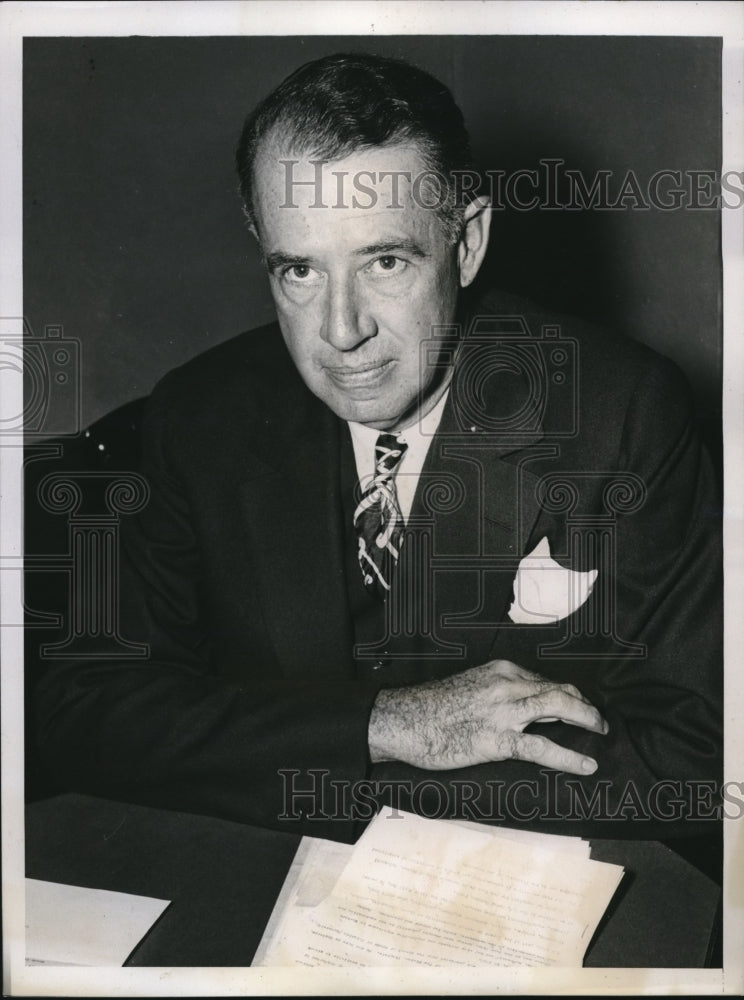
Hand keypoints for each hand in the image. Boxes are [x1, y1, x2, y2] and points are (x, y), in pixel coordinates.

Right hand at [368, 659, 606, 774]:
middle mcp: (506, 685)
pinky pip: (542, 748)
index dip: (566, 695)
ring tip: (601, 732)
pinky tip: (586, 765)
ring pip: (557, 708)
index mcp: (500, 671)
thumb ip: (497, 693)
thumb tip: (521, 709)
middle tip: (598, 721)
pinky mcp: (497, 740)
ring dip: (586, 719)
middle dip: (584, 705)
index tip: (575, 706)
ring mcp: (504, 712)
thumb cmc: (431, 708)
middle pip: (559, 690)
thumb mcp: (469, 687)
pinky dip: (569, 757)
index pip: (544, 680)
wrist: (403, 720)